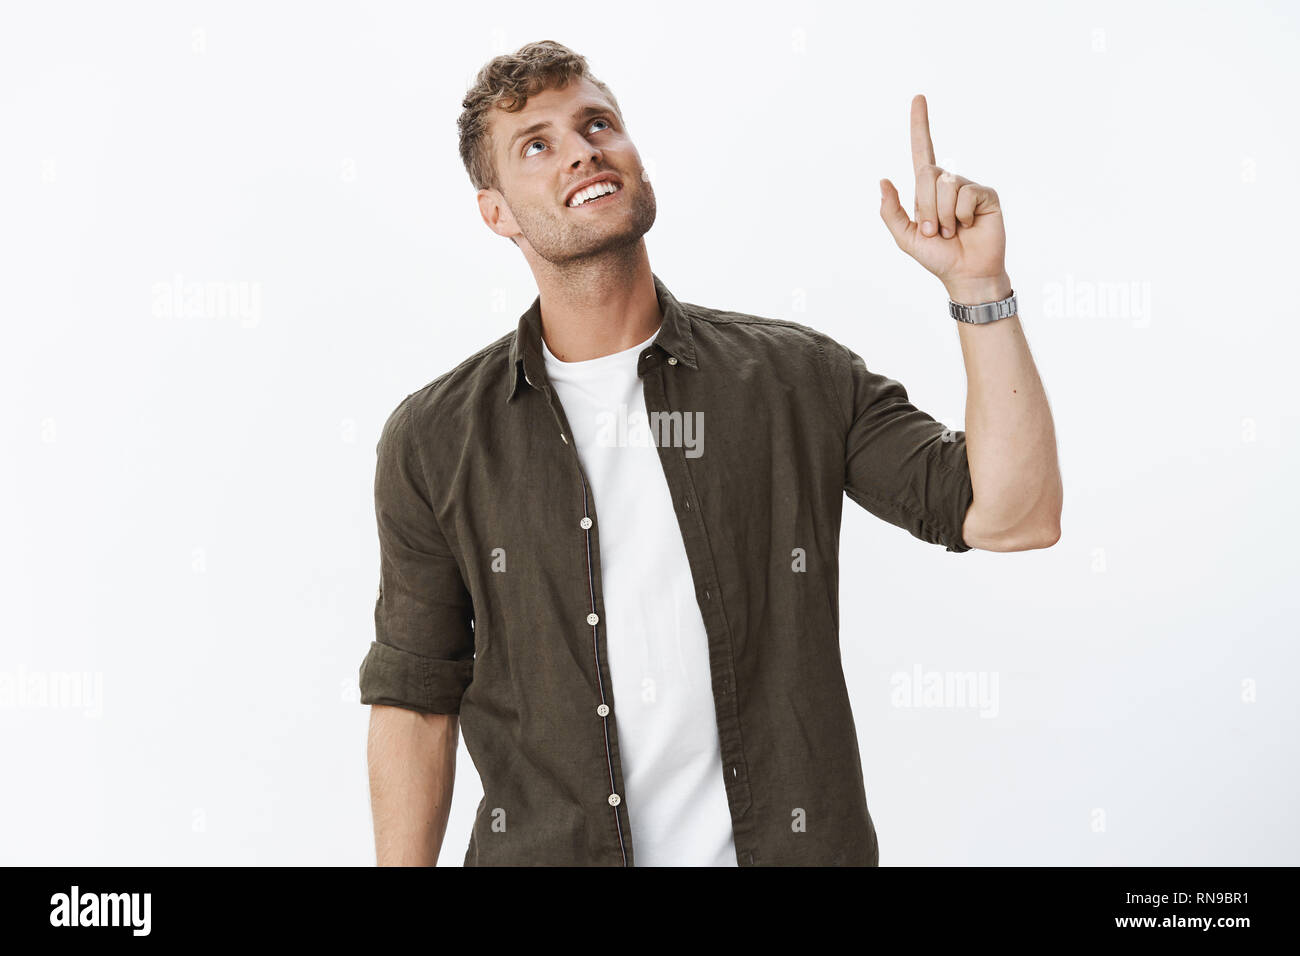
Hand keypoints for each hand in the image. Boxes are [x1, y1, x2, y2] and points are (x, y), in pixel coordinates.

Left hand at [879, 94, 1010, 304]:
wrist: (967, 274)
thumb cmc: (938, 257)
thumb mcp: (906, 238)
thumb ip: (891, 212)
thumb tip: (883, 180)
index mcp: (926, 190)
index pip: (921, 150)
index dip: (919, 125)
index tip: (919, 97)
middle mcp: (947, 183)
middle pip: (927, 174)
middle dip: (925, 207)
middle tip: (935, 231)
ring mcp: (967, 187)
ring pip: (946, 185)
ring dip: (943, 215)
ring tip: (952, 231)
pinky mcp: (986, 195)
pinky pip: (966, 195)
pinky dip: (962, 215)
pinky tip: (970, 225)